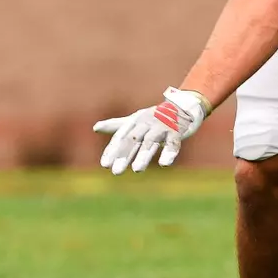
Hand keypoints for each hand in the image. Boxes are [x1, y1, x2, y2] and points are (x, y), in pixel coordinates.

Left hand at [93, 87, 209, 173]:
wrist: (182, 105)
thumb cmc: (155, 116)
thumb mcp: (135, 120)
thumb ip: (117, 125)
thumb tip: (95, 127)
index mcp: (135, 121)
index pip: (121, 137)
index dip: (112, 150)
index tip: (104, 165)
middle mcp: (146, 123)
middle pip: (132, 140)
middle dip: (123, 155)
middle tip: (115, 171)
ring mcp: (162, 126)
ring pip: (150, 141)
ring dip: (143, 155)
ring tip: (136, 170)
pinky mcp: (177, 131)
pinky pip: (173, 142)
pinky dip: (169, 152)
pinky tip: (164, 164)